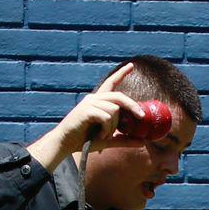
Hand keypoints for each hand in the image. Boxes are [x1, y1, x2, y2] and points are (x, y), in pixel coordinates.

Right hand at [29, 62, 143, 169]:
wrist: (65, 144)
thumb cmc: (85, 141)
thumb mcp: (109, 140)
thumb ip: (124, 139)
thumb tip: (142, 142)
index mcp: (98, 101)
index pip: (111, 83)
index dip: (121, 74)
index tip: (131, 65)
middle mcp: (94, 98)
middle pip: (119, 96)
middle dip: (132, 106)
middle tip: (141, 117)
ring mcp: (89, 103)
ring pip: (114, 109)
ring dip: (114, 126)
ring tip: (105, 135)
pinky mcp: (86, 110)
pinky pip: (106, 117)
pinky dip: (107, 129)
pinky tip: (100, 135)